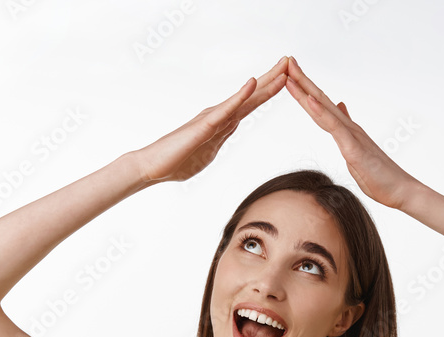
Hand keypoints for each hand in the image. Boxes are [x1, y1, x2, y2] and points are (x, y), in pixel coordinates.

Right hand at [134, 57, 288, 183]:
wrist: (152, 167)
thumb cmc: (176, 162)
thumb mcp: (207, 153)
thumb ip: (218, 141)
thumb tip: (228, 132)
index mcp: (222, 123)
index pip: (251, 105)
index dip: (269, 91)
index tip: (286, 79)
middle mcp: (219, 116)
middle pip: (252, 96)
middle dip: (272, 79)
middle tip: (291, 62)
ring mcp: (212, 119)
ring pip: (244, 99)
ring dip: (264, 83)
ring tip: (282, 69)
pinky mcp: (204, 126)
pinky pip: (226, 109)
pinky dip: (240, 96)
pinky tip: (252, 84)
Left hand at [284, 57, 421, 209]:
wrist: (402, 190)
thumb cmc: (380, 176)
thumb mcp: (356, 152)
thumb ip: (346, 131)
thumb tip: (339, 109)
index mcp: (346, 131)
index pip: (321, 106)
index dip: (304, 90)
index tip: (290, 74)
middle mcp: (348, 128)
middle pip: (320, 100)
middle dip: (301, 80)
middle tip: (287, 60)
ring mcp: (351, 136)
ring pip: (323, 108)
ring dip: (305, 90)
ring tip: (291, 73)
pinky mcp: (353, 148)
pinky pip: (334, 126)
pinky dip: (320, 111)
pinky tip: (308, 99)